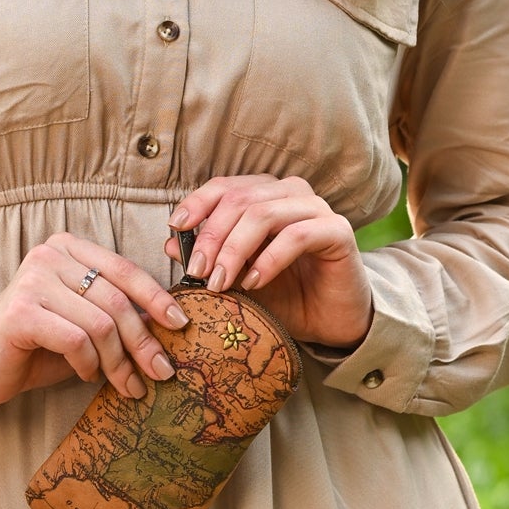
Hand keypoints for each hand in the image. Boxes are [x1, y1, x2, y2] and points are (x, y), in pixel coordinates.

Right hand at [0, 232, 189, 406]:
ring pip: (101, 322)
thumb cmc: (35, 344)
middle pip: (116, 299)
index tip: (181, 324)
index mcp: (69, 248)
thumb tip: (168, 324)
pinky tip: (87, 375)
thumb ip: (116, 314)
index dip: (156, 297)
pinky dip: (88, 363)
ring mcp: (33, 279)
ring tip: (127, 385)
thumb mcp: (83, 323)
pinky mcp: (21, 311)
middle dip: (144, 341)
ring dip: (119, 361)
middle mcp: (50, 254)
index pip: (124, 268)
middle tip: (161, 372)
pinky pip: (76, 339)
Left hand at [166, 175, 371, 349]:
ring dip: (234, 250)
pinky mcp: (337, 230)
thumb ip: (210, 258)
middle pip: (240, 200)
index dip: (197, 203)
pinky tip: (253, 283)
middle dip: (212, 236)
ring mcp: (316, 208)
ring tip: (219, 282)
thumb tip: (170, 243)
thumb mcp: (239, 277)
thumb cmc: (285, 294)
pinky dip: (268, 260)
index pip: (225, 187)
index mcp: (266, 194)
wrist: (331, 321)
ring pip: (264, 214)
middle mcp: (291, 192)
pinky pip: (296, 236)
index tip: (176, 228)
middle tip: (196, 271)